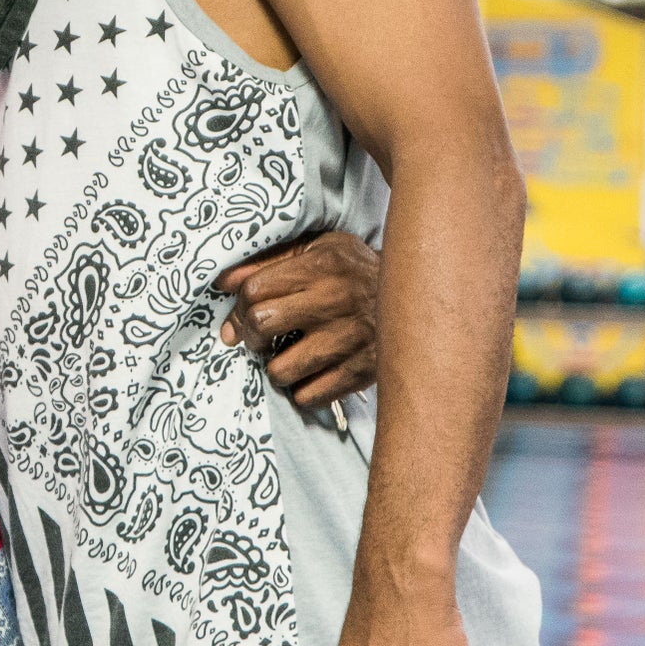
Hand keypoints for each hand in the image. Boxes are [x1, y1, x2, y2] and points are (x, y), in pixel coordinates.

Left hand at [213, 230, 378, 404]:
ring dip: (277, 368)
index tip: (241, 317)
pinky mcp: (363, 370)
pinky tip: (312, 374)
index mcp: (321, 266)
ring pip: (281, 370)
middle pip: (261, 324)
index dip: (238, 308)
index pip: (254, 291)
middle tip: (260, 339)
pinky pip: (310, 396)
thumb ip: (270, 262)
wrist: (421, 295)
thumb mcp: (318, 249)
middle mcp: (335, 301)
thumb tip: (223, 283)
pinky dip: (304, 390)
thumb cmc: (356, 270)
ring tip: (288, 358)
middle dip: (250, 336)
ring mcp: (350, 339)